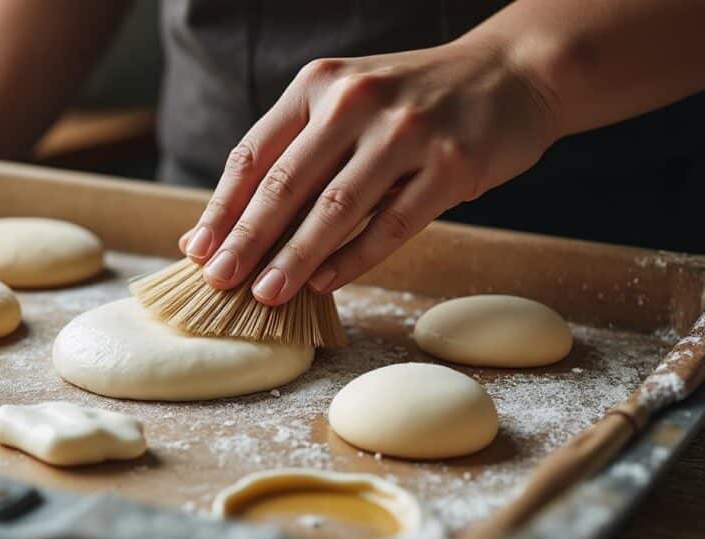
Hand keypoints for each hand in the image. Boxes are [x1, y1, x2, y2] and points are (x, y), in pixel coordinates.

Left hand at [179, 38, 560, 304]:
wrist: (514, 72)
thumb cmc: (414, 100)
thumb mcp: (348, 102)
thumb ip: (297, 153)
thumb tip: (235, 225)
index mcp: (319, 84)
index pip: (253, 153)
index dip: (222, 206)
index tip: (196, 250)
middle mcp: (355, 101)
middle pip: (286, 183)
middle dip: (246, 239)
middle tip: (218, 281)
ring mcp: (406, 131)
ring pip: (335, 207)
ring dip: (294, 257)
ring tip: (265, 294)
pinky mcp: (451, 164)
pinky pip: (392, 224)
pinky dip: (355, 258)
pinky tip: (326, 283)